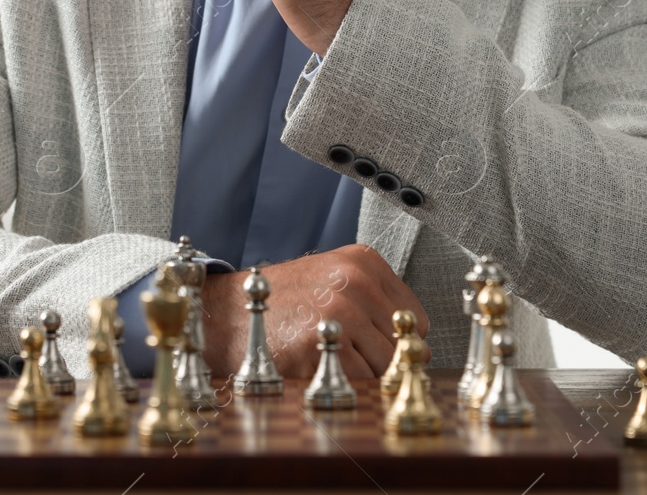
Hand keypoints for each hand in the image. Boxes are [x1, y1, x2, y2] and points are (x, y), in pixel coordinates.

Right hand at [198, 244, 429, 381]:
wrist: (228, 312)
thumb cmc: (284, 302)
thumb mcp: (334, 280)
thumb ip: (377, 304)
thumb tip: (419, 350)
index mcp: (364, 262)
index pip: (416, 318)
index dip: (398, 340)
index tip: (376, 345)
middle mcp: (355, 282)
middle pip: (403, 346)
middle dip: (383, 362)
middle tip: (350, 359)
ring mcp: (336, 312)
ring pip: (384, 368)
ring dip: (362, 377)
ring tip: (329, 361)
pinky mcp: (316, 344)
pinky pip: (356, 382)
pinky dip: (341, 386)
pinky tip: (316, 369)